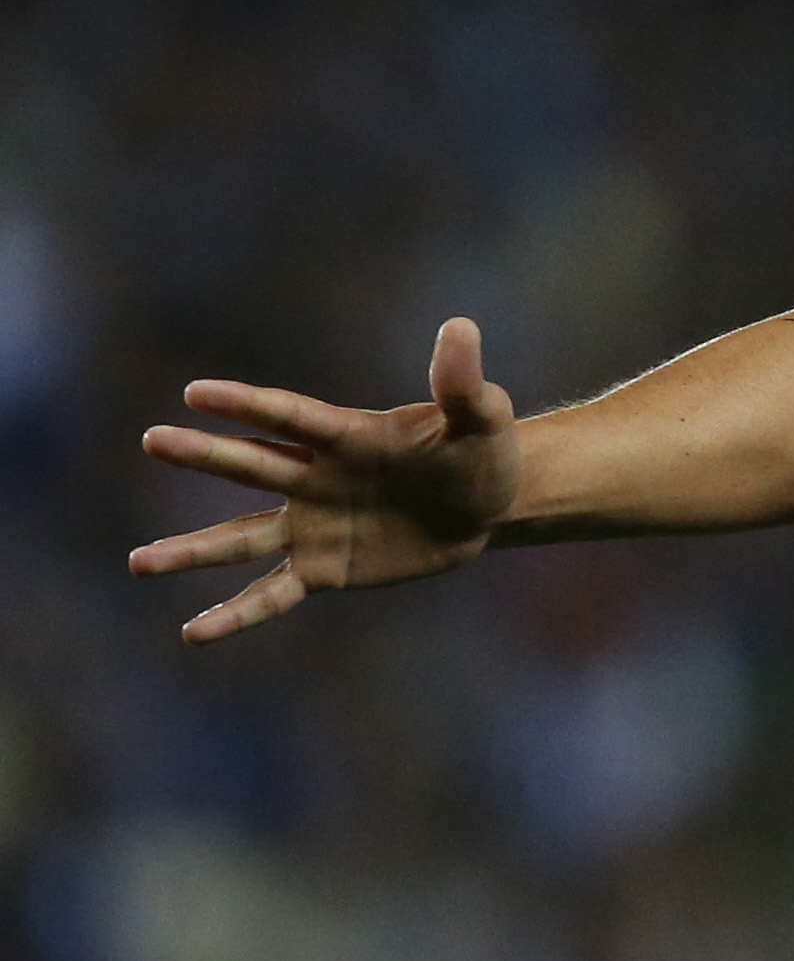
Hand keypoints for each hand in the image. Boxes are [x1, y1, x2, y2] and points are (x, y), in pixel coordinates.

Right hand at [130, 318, 522, 643]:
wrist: (487, 506)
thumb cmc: (480, 454)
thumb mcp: (482, 419)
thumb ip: (463, 383)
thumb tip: (460, 327)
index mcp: (346, 436)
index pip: (290, 417)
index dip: (248, 405)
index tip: (196, 392)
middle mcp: (315, 478)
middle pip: (254, 465)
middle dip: (206, 454)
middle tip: (152, 440)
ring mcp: (313, 524)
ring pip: (243, 539)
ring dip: (194, 551)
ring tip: (139, 563)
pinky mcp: (324, 567)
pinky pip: (273, 592)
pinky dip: (237, 613)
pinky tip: (194, 633)